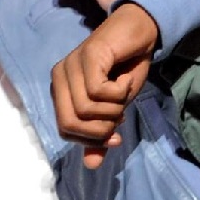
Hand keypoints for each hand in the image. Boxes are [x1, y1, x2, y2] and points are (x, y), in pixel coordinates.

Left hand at [51, 3, 158, 167]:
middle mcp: (59, 76)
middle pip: (70, 123)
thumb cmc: (125, 70)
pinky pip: (98, 91)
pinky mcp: (87, 55)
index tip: (114, 134)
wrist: (140, 34)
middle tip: (120, 116)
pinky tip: (125, 79)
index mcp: (60, 90)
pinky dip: (119, 92)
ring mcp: (70, 64)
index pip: (65, 130)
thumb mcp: (114, 109)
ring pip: (86, 109)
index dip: (91, 139)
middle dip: (100, 129)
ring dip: (114, 108)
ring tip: (124, 93)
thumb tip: (91, 165)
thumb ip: (100, 135)